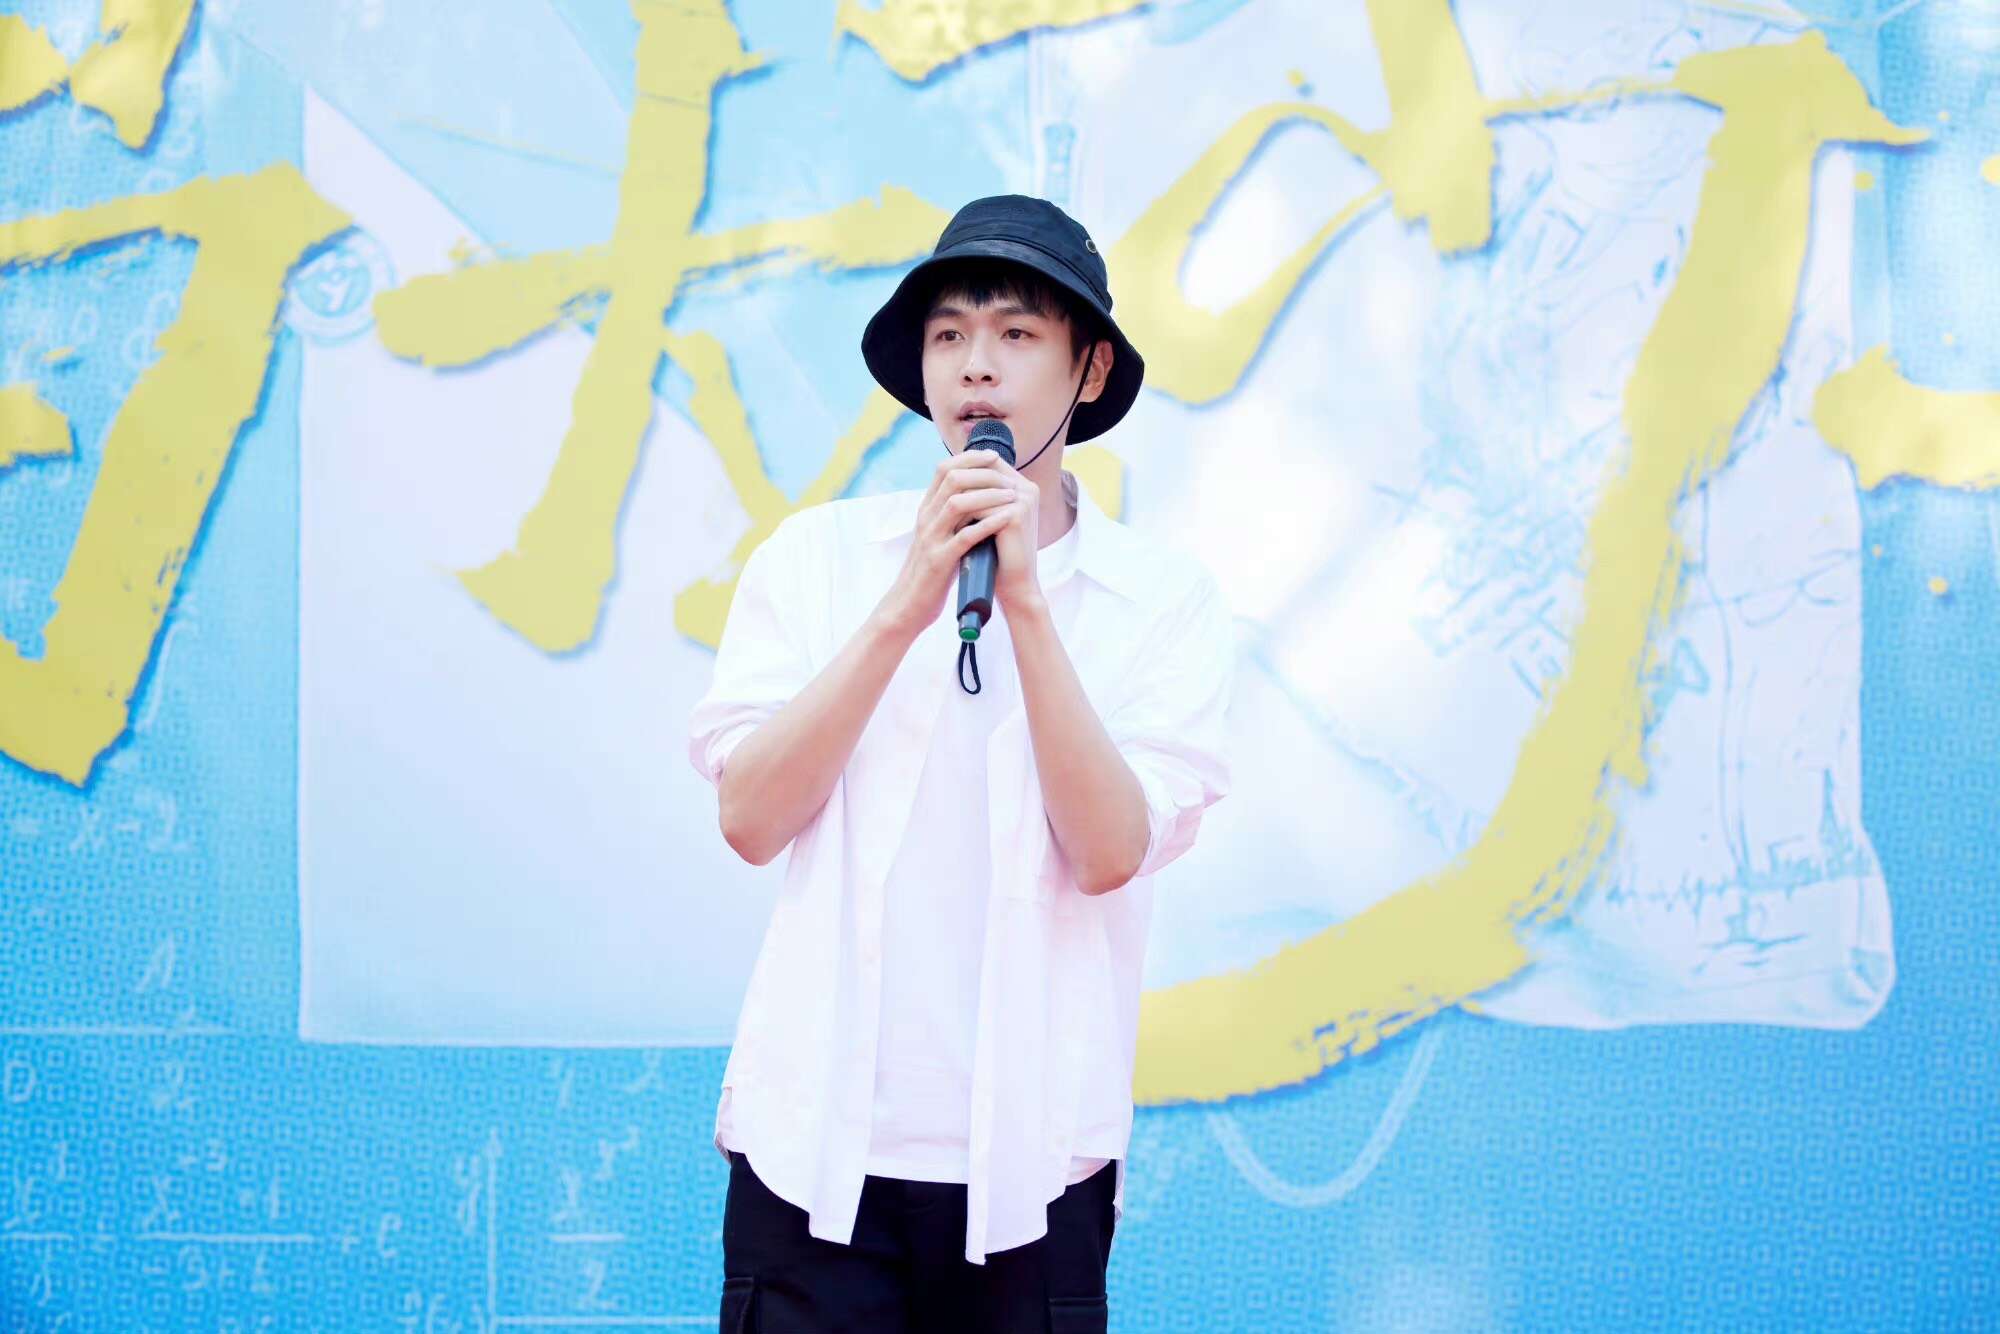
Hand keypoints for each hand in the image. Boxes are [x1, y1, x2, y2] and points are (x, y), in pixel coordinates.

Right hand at [873, 449, 1028, 639]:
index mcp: (926, 511)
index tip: (994, 456)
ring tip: (1013, 495)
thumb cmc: (932, 572)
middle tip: (1008, 476)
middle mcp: (926, 519)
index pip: (944, 470)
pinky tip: (1007, 519)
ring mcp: (931, 539)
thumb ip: (953, 516)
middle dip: (983, 472)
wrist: (910, 606)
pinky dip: (988, 525)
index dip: (970, 458)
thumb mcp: (939, 536)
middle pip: (952, 479)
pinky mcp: (940, 561)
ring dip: (988, 495)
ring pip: (957, 503)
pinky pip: (965, 536)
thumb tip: (979, 494)